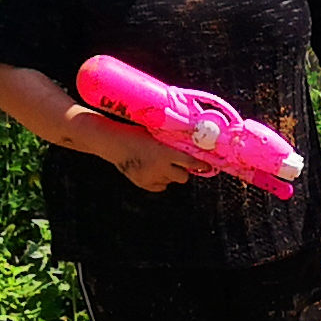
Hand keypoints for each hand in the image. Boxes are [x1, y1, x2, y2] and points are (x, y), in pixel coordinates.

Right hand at [86, 116, 201, 191]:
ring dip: (170, 175)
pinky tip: (152, 170)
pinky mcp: (143, 184)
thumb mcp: (157, 134)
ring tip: (159, 164)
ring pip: (171, 182)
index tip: (208, 167)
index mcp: (165, 152)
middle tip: (178, 164)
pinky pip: (160, 187)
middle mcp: (160, 167)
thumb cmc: (136, 133)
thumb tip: (192, 149)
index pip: (190, 163)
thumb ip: (173, 144)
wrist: (113, 141)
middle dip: (183, 171)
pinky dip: (160, 181)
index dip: (201, 166)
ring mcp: (151, 177)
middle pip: (183, 177)